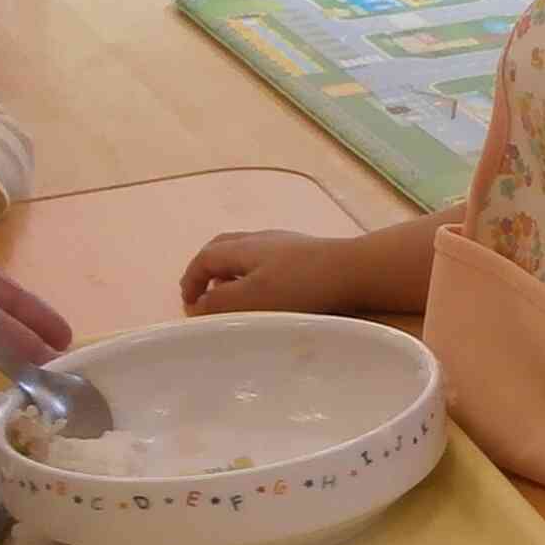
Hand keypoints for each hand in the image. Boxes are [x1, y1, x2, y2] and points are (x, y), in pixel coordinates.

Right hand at [182, 229, 361, 315]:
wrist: (356, 270)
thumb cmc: (301, 286)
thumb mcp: (252, 298)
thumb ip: (220, 302)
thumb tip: (196, 305)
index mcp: (242, 247)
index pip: (204, 258)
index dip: (191, 281)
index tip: (189, 304)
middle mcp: (260, 239)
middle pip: (222, 248)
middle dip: (207, 271)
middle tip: (205, 295)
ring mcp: (285, 243)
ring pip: (245, 254)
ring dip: (231, 274)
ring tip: (234, 297)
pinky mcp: (307, 253)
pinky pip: (267, 260)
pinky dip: (254, 275)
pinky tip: (269, 293)